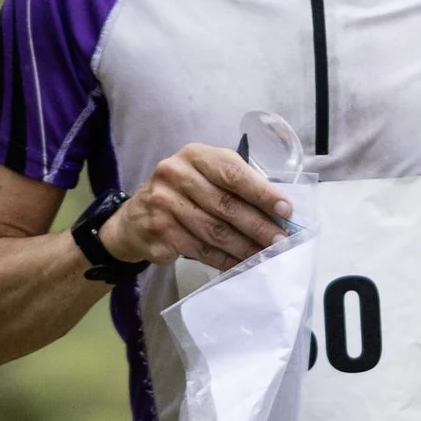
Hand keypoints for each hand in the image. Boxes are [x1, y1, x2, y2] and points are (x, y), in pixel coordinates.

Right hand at [105, 144, 292, 272]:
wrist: (134, 219)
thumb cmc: (182, 194)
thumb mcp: (203, 176)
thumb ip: (234, 186)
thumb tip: (276, 212)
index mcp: (195, 155)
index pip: (233, 173)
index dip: (262, 193)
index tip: (286, 210)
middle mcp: (176, 174)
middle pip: (226, 204)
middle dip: (258, 225)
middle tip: (281, 240)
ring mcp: (164, 204)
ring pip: (214, 231)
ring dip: (245, 247)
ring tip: (266, 256)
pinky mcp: (159, 232)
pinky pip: (200, 250)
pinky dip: (224, 260)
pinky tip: (240, 265)